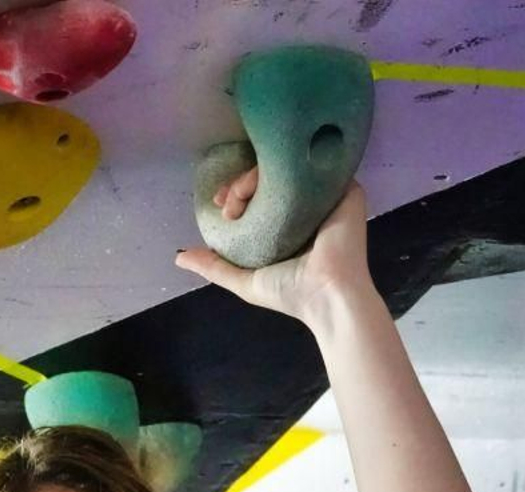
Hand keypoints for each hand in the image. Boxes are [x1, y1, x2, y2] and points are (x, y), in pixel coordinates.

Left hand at [175, 172, 376, 323]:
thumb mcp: (244, 281)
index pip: (259, 197)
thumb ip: (213, 267)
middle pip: (271, 180)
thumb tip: (178, 257)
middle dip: (241, 185)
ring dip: (259, 175)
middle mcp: (306, 207)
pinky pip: (316, 165)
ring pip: (289, 170)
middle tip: (229, 201)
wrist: (328, 294)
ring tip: (241, 196)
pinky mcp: (346, 189)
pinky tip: (272, 173)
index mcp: (287, 225)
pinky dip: (292, 164)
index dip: (236, 194)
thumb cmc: (289, 292)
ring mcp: (326, 196)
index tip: (221, 204)